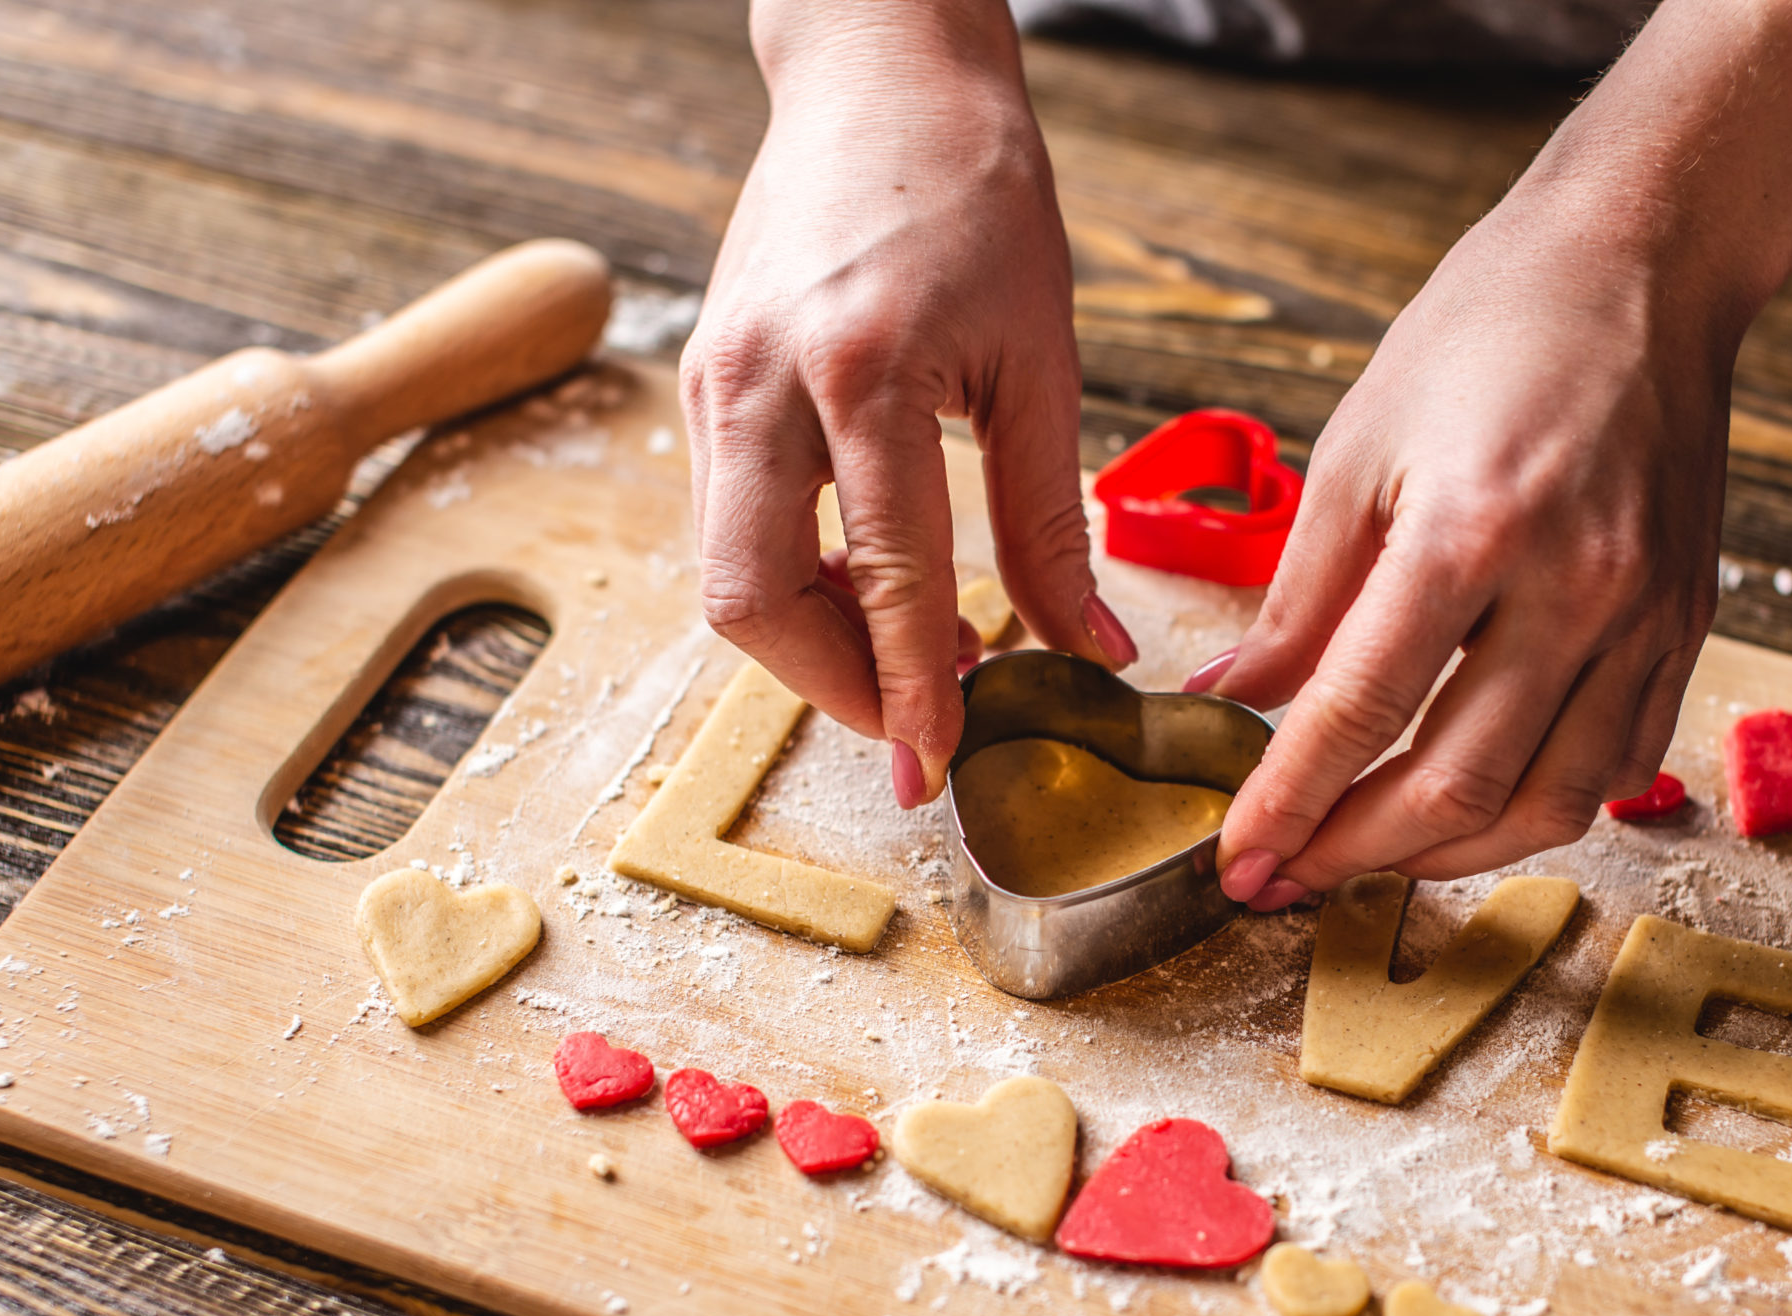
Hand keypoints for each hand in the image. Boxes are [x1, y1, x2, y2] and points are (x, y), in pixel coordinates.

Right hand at [682, 1, 1135, 808]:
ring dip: (809, 641)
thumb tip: (1090, 648)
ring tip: (906, 660)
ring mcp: (712, 383)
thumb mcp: (1041, 354)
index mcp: (861, 369)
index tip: (942, 765)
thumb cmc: (975, 191)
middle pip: (751, 601)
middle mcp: (760, 383)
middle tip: (916, 728)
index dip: (914, 688)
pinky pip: (723, 522)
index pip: (883, 576)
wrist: (879, 74)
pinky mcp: (701, 382)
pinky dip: (787, 581)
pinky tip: (860, 589)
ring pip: (724, 572)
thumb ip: (1053, 517)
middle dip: (832, 688)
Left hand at [1202, 192, 1726, 908]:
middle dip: (1355, 853)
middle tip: (1283, 882)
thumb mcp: (1358, 449)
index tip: (1236, 859)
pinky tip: (1472, 807)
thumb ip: (1297, 600)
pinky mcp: (1687, 626)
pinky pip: (1618, 766)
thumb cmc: (1485, 334)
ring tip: (1368, 859)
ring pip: (1550, 803)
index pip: (1359, 711)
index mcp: (1473, 530)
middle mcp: (1577, 587)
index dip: (1288, 802)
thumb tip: (1227, 703)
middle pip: (1458, 784)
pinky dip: (1540, 809)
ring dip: (1448, 854)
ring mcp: (1647, 616)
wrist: (1643, 265)